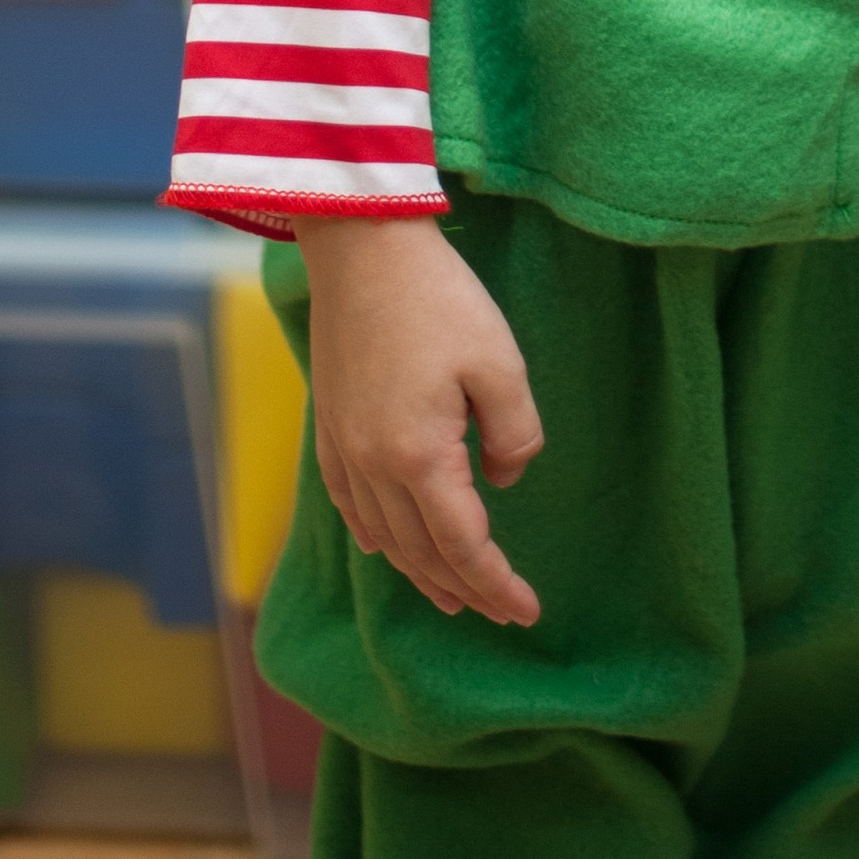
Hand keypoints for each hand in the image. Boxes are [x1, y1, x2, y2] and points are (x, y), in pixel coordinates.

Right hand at [295, 213, 542, 623]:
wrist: (362, 246)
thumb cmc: (439, 299)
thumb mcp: (501, 362)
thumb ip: (514, 432)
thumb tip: (505, 479)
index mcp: (419, 458)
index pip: (464, 545)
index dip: (496, 585)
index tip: (528, 612)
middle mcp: (373, 466)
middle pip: (421, 552)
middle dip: (464, 588)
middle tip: (500, 611)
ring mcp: (344, 447)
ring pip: (384, 535)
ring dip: (420, 571)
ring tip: (450, 596)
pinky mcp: (330, 424)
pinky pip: (350, 503)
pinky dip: (374, 535)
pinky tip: (384, 547)